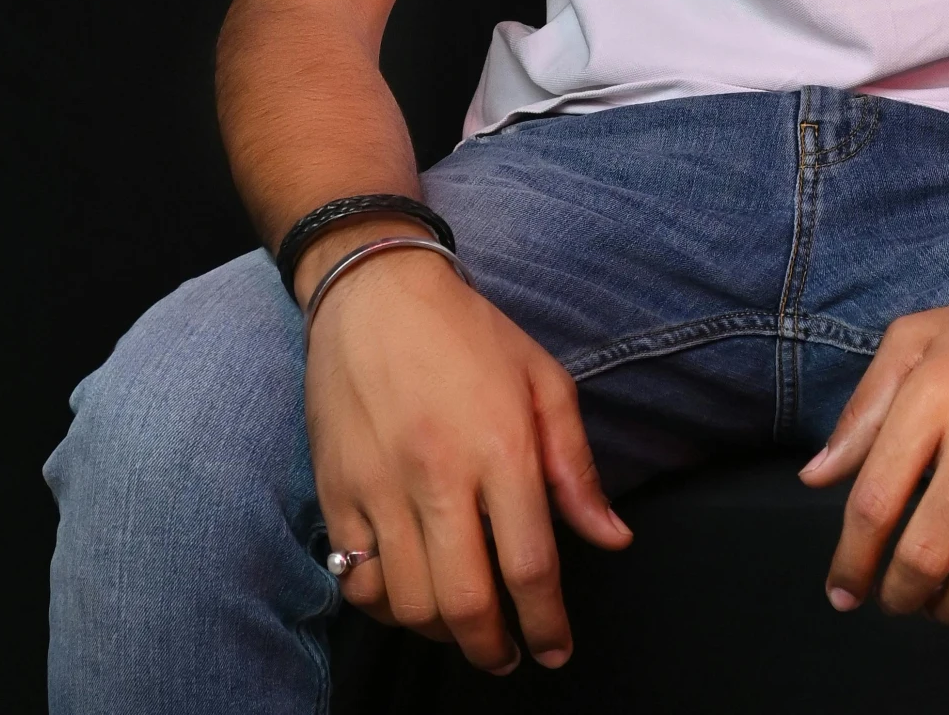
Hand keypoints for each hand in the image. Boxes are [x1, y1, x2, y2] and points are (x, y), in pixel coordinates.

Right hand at [304, 248, 630, 672]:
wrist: (376, 292)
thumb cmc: (469, 334)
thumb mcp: (544, 381)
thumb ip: (577, 467)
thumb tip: (612, 538)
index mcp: (500, 445)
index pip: (530, 564)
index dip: (548, 622)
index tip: (556, 647)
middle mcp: (438, 474)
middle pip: (465, 601)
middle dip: (494, 648)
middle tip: (509, 655)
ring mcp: (380, 487)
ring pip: (410, 603)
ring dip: (443, 633)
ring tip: (465, 627)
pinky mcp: (336, 492)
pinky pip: (356, 582)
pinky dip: (387, 608)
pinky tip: (411, 597)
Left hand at [800, 268, 948, 628]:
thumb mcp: (917, 340)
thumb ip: (863, 410)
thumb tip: (815, 479)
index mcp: (934, 397)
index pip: (875, 503)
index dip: (851, 560)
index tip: (842, 589)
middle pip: (925, 556)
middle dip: (898, 596)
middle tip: (894, 600)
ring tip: (939, 607)